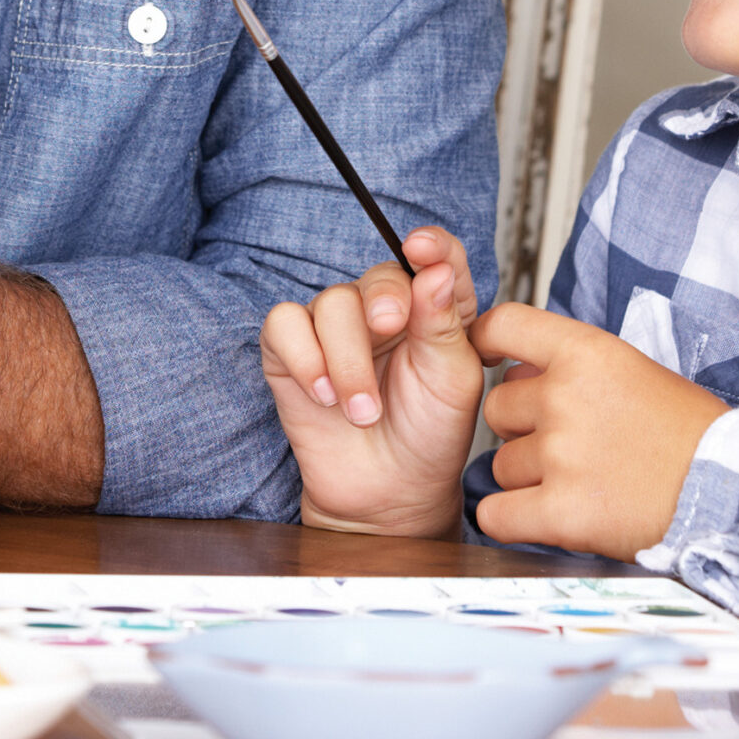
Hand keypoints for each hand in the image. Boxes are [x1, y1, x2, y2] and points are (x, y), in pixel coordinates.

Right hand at [259, 228, 482, 537]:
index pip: (434, 257)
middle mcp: (384, 310)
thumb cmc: (429, 435)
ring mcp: (335, 329)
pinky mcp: (292, 352)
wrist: (389, 493)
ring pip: (330, 302)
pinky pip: (284, 324)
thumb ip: (443, 323)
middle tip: (389, 329)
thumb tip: (435, 271)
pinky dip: (303, 357)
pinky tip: (324, 395)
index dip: (430, 245)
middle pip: (377, 277)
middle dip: (383, 301)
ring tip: (363, 409)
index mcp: (434, 308)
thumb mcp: (453, 381)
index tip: (422, 247)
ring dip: (347, 358)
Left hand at [469, 301, 727, 559]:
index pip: (505, 325)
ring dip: (527, 479)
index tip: (483, 356)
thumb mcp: (633, 370)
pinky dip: (511, 520)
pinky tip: (545, 515)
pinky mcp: (560, 512)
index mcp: (587, 353)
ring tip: (581, 482)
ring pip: (500, 465)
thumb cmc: (686, 433)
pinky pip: (495, 514)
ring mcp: (561, 455)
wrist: (727, 491)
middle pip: (497, 409)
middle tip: (569, 445)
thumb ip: (572, 366)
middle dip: (522, 430)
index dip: (484, 341)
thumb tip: (513, 371)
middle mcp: (566, 397)